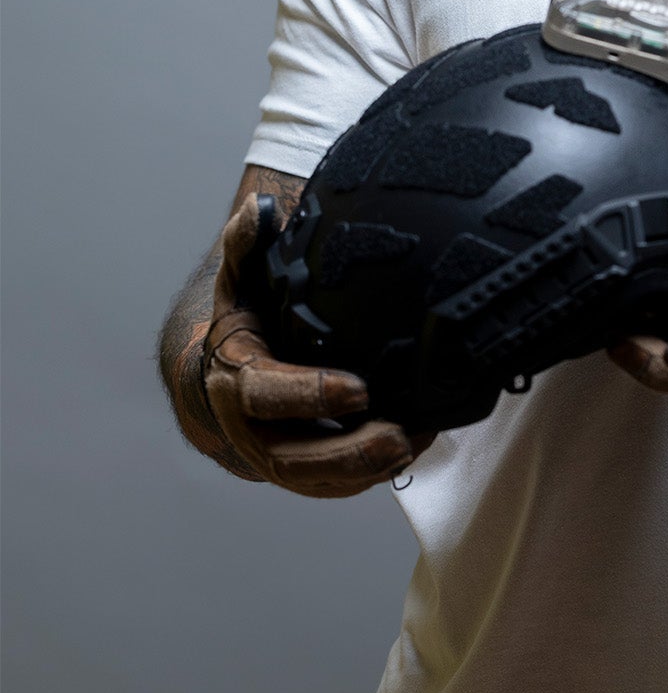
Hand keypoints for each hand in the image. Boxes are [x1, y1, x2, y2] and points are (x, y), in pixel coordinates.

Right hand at [201, 194, 434, 497]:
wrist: (225, 378)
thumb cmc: (246, 324)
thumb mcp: (240, 283)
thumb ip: (246, 246)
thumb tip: (257, 207)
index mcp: (236, 379)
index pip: (266, 393)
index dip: (309, 395)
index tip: (358, 389)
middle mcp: (251, 428)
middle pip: (292, 456)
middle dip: (346, 452)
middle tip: (398, 435)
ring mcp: (277, 457)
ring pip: (317, 480)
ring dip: (366, 470)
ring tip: (414, 445)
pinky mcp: (305, 472)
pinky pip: (336, 485)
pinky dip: (373, 475)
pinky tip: (416, 448)